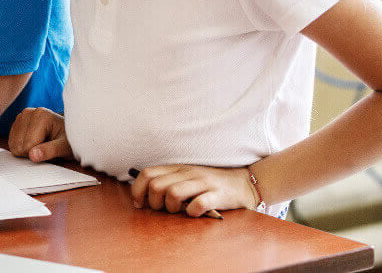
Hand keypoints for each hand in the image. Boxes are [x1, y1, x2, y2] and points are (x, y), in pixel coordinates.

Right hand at [7, 107, 72, 161]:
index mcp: (40, 115)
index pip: (28, 146)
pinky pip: (12, 143)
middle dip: (32, 152)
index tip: (51, 148)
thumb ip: (50, 151)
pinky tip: (34, 142)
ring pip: (13, 146)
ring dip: (26, 150)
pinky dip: (21, 147)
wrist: (66, 133)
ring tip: (41, 144)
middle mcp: (28, 113)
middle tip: (46, 147)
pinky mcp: (17, 122)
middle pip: (19, 146)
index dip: (39, 154)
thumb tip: (33, 155)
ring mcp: (20, 116)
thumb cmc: (68, 140)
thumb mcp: (64, 147)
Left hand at [129, 164, 259, 216]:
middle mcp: (188, 172)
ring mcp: (203, 183)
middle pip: (157, 186)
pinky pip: (198, 204)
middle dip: (154, 202)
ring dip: (171, 207)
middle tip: (163, 209)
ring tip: (178, 211)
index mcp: (177, 168)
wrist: (244, 183)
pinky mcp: (218, 194)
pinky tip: (195, 213)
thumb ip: (167, 181)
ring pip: (173, 193)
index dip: (137, 190)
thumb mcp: (186, 177)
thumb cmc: (209, 184)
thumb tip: (142, 196)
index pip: (147, 174)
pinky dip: (192, 212)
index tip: (140, 203)